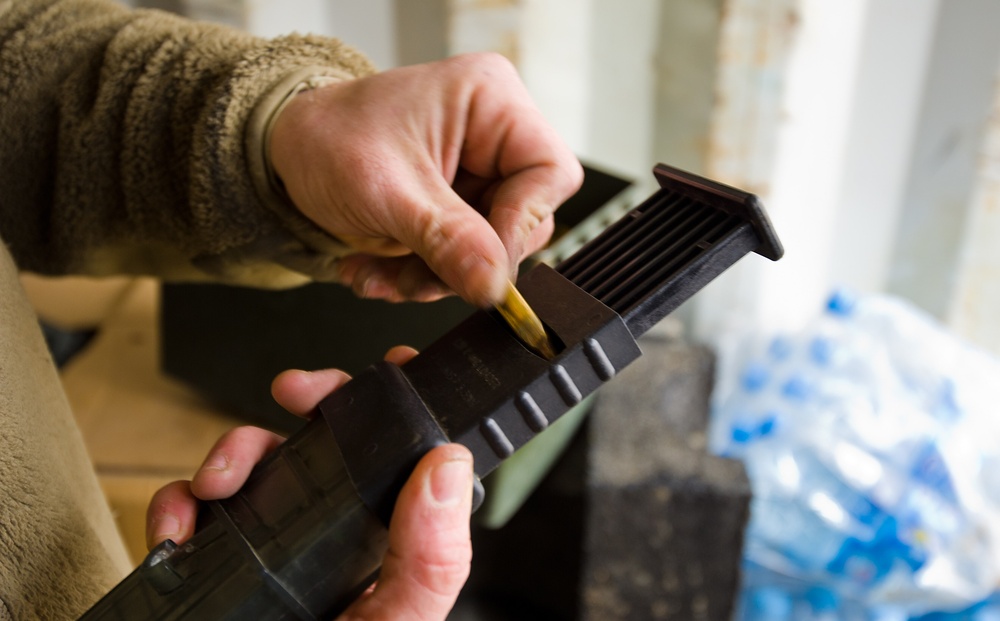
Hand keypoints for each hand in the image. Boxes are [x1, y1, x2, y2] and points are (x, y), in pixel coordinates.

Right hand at [146, 347, 473, 619]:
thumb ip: (431, 557)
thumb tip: (446, 466)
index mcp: (390, 540)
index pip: (404, 456)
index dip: (398, 404)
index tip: (388, 367)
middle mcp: (336, 534)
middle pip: (329, 442)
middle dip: (309, 405)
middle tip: (294, 393)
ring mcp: (278, 546)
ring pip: (260, 465)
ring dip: (233, 452)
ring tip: (217, 482)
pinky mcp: (226, 563)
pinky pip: (199, 513)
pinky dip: (180, 506)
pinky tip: (180, 529)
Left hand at [269, 52, 583, 306]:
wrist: (286, 152)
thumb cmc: (328, 138)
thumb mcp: (386, 191)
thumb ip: (446, 240)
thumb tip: (494, 285)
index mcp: (490, 101)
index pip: (548, 173)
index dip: (519, 226)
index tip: (480, 266)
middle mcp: (494, 135)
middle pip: (522, 219)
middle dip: (465, 261)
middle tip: (415, 279)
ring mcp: (478, 175)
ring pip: (490, 250)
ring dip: (435, 278)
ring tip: (382, 277)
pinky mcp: (458, 209)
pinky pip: (462, 259)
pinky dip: (420, 277)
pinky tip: (378, 271)